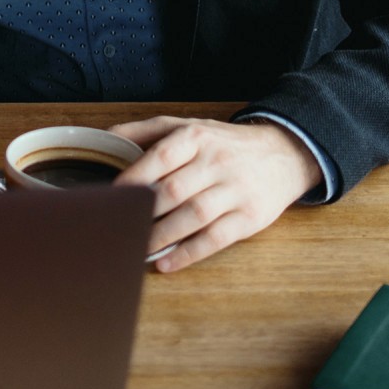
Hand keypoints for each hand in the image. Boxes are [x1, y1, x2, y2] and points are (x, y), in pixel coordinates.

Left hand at [110, 116, 322, 273]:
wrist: (284, 154)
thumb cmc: (224, 144)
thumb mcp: (189, 126)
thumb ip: (146, 131)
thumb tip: (104, 138)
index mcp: (196, 137)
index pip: (160, 157)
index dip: (134, 178)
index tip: (110, 197)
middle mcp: (216, 161)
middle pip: (174, 191)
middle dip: (142, 213)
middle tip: (116, 229)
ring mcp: (235, 190)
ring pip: (193, 216)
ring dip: (161, 236)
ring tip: (134, 249)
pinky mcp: (250, 216)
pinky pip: (215, 238)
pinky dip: (188, 253)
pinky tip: (165, 262)